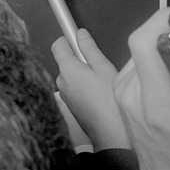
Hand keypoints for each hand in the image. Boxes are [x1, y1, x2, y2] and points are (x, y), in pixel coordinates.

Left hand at [52, 28, 130, 151]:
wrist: (112, 135)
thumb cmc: (110, 103)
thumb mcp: (104, 68)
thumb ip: (90, 48)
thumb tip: (81, 34)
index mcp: (68, 69)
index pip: (57, 45)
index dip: (67, 39)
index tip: (77, 39)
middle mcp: (62, 82)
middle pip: (65, 61)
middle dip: (79, 59)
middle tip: (97, 65)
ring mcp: (65, 95)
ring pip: (70, 76)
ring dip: (81, 74)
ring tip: (100, 83)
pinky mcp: (70, 106)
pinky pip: (73, 89)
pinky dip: (82, 87)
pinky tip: (98, 95)